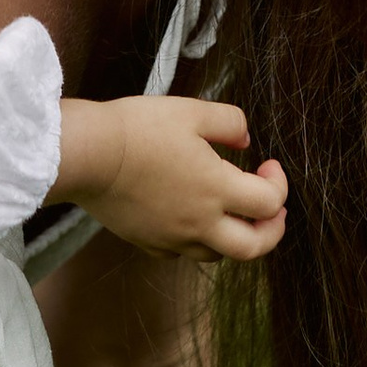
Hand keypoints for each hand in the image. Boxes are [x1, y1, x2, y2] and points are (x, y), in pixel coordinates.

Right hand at [53, 96, 287, 259]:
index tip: (267, 166)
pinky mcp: (146, 241)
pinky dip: (193, 241)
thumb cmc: (139, 129)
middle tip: (272, 213)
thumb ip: (230, 122)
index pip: (269, 203)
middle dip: (271, 232)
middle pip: (252, 248)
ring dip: (233, 238)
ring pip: (217, 255)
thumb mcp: (191, 111)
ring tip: (230, 214)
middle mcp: (200, 222)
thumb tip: (245, 140)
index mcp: (217, 189)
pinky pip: (179, 253)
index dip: (278, 184)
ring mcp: (172, 237)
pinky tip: (189, 220)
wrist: (88, 155)